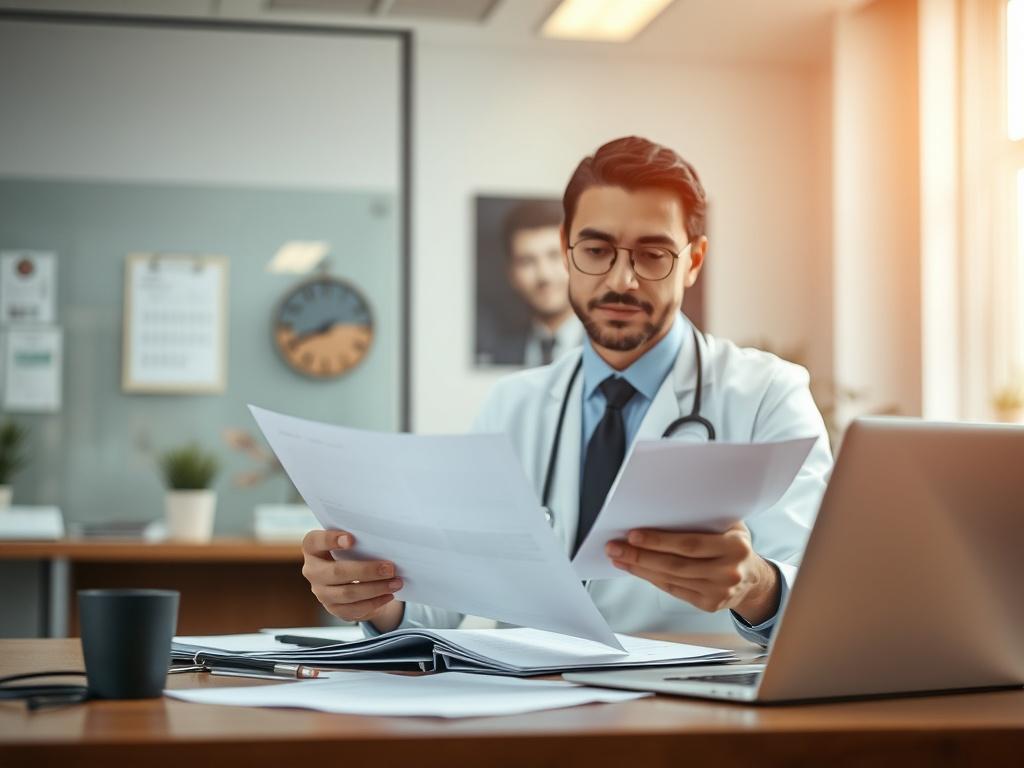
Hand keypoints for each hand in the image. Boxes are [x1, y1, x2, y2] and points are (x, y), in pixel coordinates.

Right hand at [301, 529, 404, 630]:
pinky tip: (388, 595)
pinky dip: (374, 603)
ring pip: (348, 593)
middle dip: (366, 571)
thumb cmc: (351, 551)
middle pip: (337, 572)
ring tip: (395, 582)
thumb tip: (383, 540)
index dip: (331, 539)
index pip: (315, 541)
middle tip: (389, 568)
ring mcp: (321, 592)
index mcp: (313, 549)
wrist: (348, 577)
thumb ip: (359, 539)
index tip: (352, 539)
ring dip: (375, 589)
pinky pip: (354, 609)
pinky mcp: (333, 608)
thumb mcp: (351, 541)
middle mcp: (312, 571)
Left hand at [604, 522, 779, 624]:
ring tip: (619, 558)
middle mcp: (729, 571)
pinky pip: (674, 590)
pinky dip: (652, 579)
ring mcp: (720, 591)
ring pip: (671, 579)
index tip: (633, 535)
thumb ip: (703, 520)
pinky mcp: (710, 605)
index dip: (659, 540)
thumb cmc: (733, 546)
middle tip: (616, 548)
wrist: (753, 579)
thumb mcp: (729, 526)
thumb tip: (660, 511)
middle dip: (640, 556)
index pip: (690, 544)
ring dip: (640, 568)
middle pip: (676, 564)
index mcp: (735, 546)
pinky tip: (637, 570)